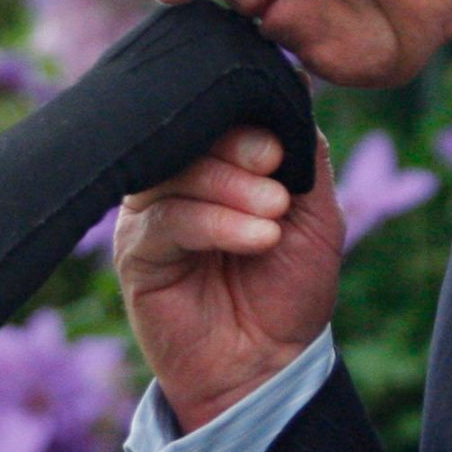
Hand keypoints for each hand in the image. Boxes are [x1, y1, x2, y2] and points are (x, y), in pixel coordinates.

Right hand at [116, 127, 344, 430]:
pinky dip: (215, 223)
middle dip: (239, 148)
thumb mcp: (316, 212)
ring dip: (232, 188)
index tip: (280, 148)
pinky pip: (166, 220)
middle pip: (190, 134)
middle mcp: (176, 179)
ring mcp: (151, 214)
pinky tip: (256, 238)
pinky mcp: (135, 252)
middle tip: (276, 171)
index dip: (246, 118)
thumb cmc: (289, 288)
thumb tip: (293, 87)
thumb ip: (305, 152)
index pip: (215, 112)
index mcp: (216, 161)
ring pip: (177, 172)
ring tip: (274, 215)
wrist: (268, 364)